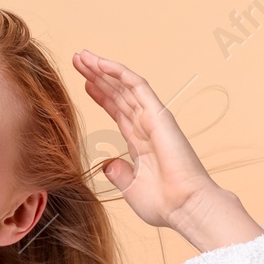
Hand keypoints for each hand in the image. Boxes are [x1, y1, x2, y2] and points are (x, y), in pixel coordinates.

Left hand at [73, 49, 263, 251]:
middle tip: (78, 60)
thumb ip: (119, 173)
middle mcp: (147, 126)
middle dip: (98, 76)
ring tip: (82, 56)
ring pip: (125, 85)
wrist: (184, 206)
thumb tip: (108, 164)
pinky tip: (100, 64)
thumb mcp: (131, 187)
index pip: (118, 111)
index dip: (102, 95)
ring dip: (103, 69)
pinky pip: (137, 86)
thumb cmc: (164, 203)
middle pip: (119, 94)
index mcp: (141, 142)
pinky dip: (118, 72)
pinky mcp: (159, 114)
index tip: (84, 83)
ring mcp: (154, 118)